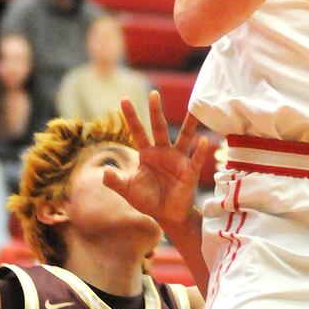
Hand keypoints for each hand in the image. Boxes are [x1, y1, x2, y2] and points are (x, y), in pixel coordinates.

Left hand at [103, 90, 209, 226]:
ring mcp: (178, 160)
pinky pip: (196, 159)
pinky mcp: (189, 171)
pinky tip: (203, 140)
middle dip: (156, 111)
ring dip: (189, 124)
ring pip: (184, 137)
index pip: (137, 131)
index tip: (124, 99)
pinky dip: (200, 150)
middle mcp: (163, 152)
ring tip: (195, 108)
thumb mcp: (128, 190)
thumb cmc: (148, 200)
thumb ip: (115, 181)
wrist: (167, 216)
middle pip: (159, 127)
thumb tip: (104, 171)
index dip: (131, 116)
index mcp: (147, 154)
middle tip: (154, 93)